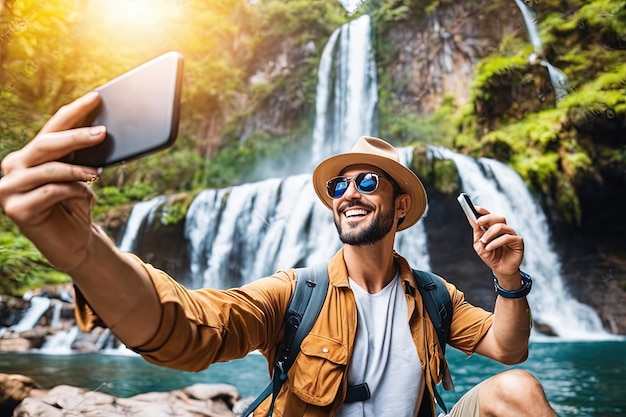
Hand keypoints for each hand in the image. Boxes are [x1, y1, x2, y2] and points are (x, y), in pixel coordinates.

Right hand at [0, 92, 105, 270]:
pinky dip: (73, 190)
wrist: (74, 243)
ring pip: (49, 169)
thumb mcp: (79, 176)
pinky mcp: (17, 209)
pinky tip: (86, 193)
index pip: (52, 128)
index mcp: (29, 156)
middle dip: (77, 136)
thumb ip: (80, 155)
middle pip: (46, 144)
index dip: (74, 112)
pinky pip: (51, 191)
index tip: (96, 97)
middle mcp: (14, 167)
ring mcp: (10, 189)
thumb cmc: (76, 206)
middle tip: (102, 132)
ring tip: (97, 172)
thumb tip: (100, 130)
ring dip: (78, 170)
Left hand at [472, 208, 523, 283]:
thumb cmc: (491, 256)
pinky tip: (489, 247)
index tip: (474, 208)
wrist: (500, 270)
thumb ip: (477, 233)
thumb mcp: (479, 245)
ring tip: (483, 242)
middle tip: (478, 222)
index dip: (483, 211)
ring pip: (501, 226)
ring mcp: (511, 234)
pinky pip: (507, 237)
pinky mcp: (518, 241)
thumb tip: (474, 221)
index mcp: (494, 228)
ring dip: (490, 233)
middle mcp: (504, 229)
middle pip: (498, 217)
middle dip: (487, 218)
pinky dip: (496, 242)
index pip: (490, 215)